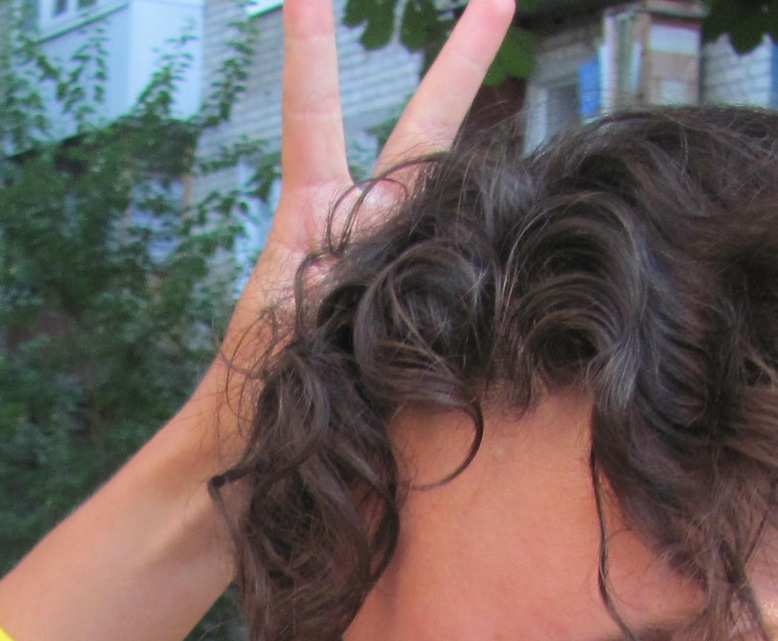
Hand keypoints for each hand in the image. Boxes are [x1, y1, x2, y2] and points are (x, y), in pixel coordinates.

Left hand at [220, 0, 517, 373]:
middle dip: (464, 59)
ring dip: (487, 206)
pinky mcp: (426, 311)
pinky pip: (466, 284)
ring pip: (455, 200)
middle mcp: (369, 225)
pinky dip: (484, 290)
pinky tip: (506, 298)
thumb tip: (348, 264)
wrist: (258, 456)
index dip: (308, 47)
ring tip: (524, 156)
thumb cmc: (253, 390)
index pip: (313, 111)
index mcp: (315, 213)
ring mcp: (403, 262)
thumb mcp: (276, 323)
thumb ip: (313, 285)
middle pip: (424, 126)